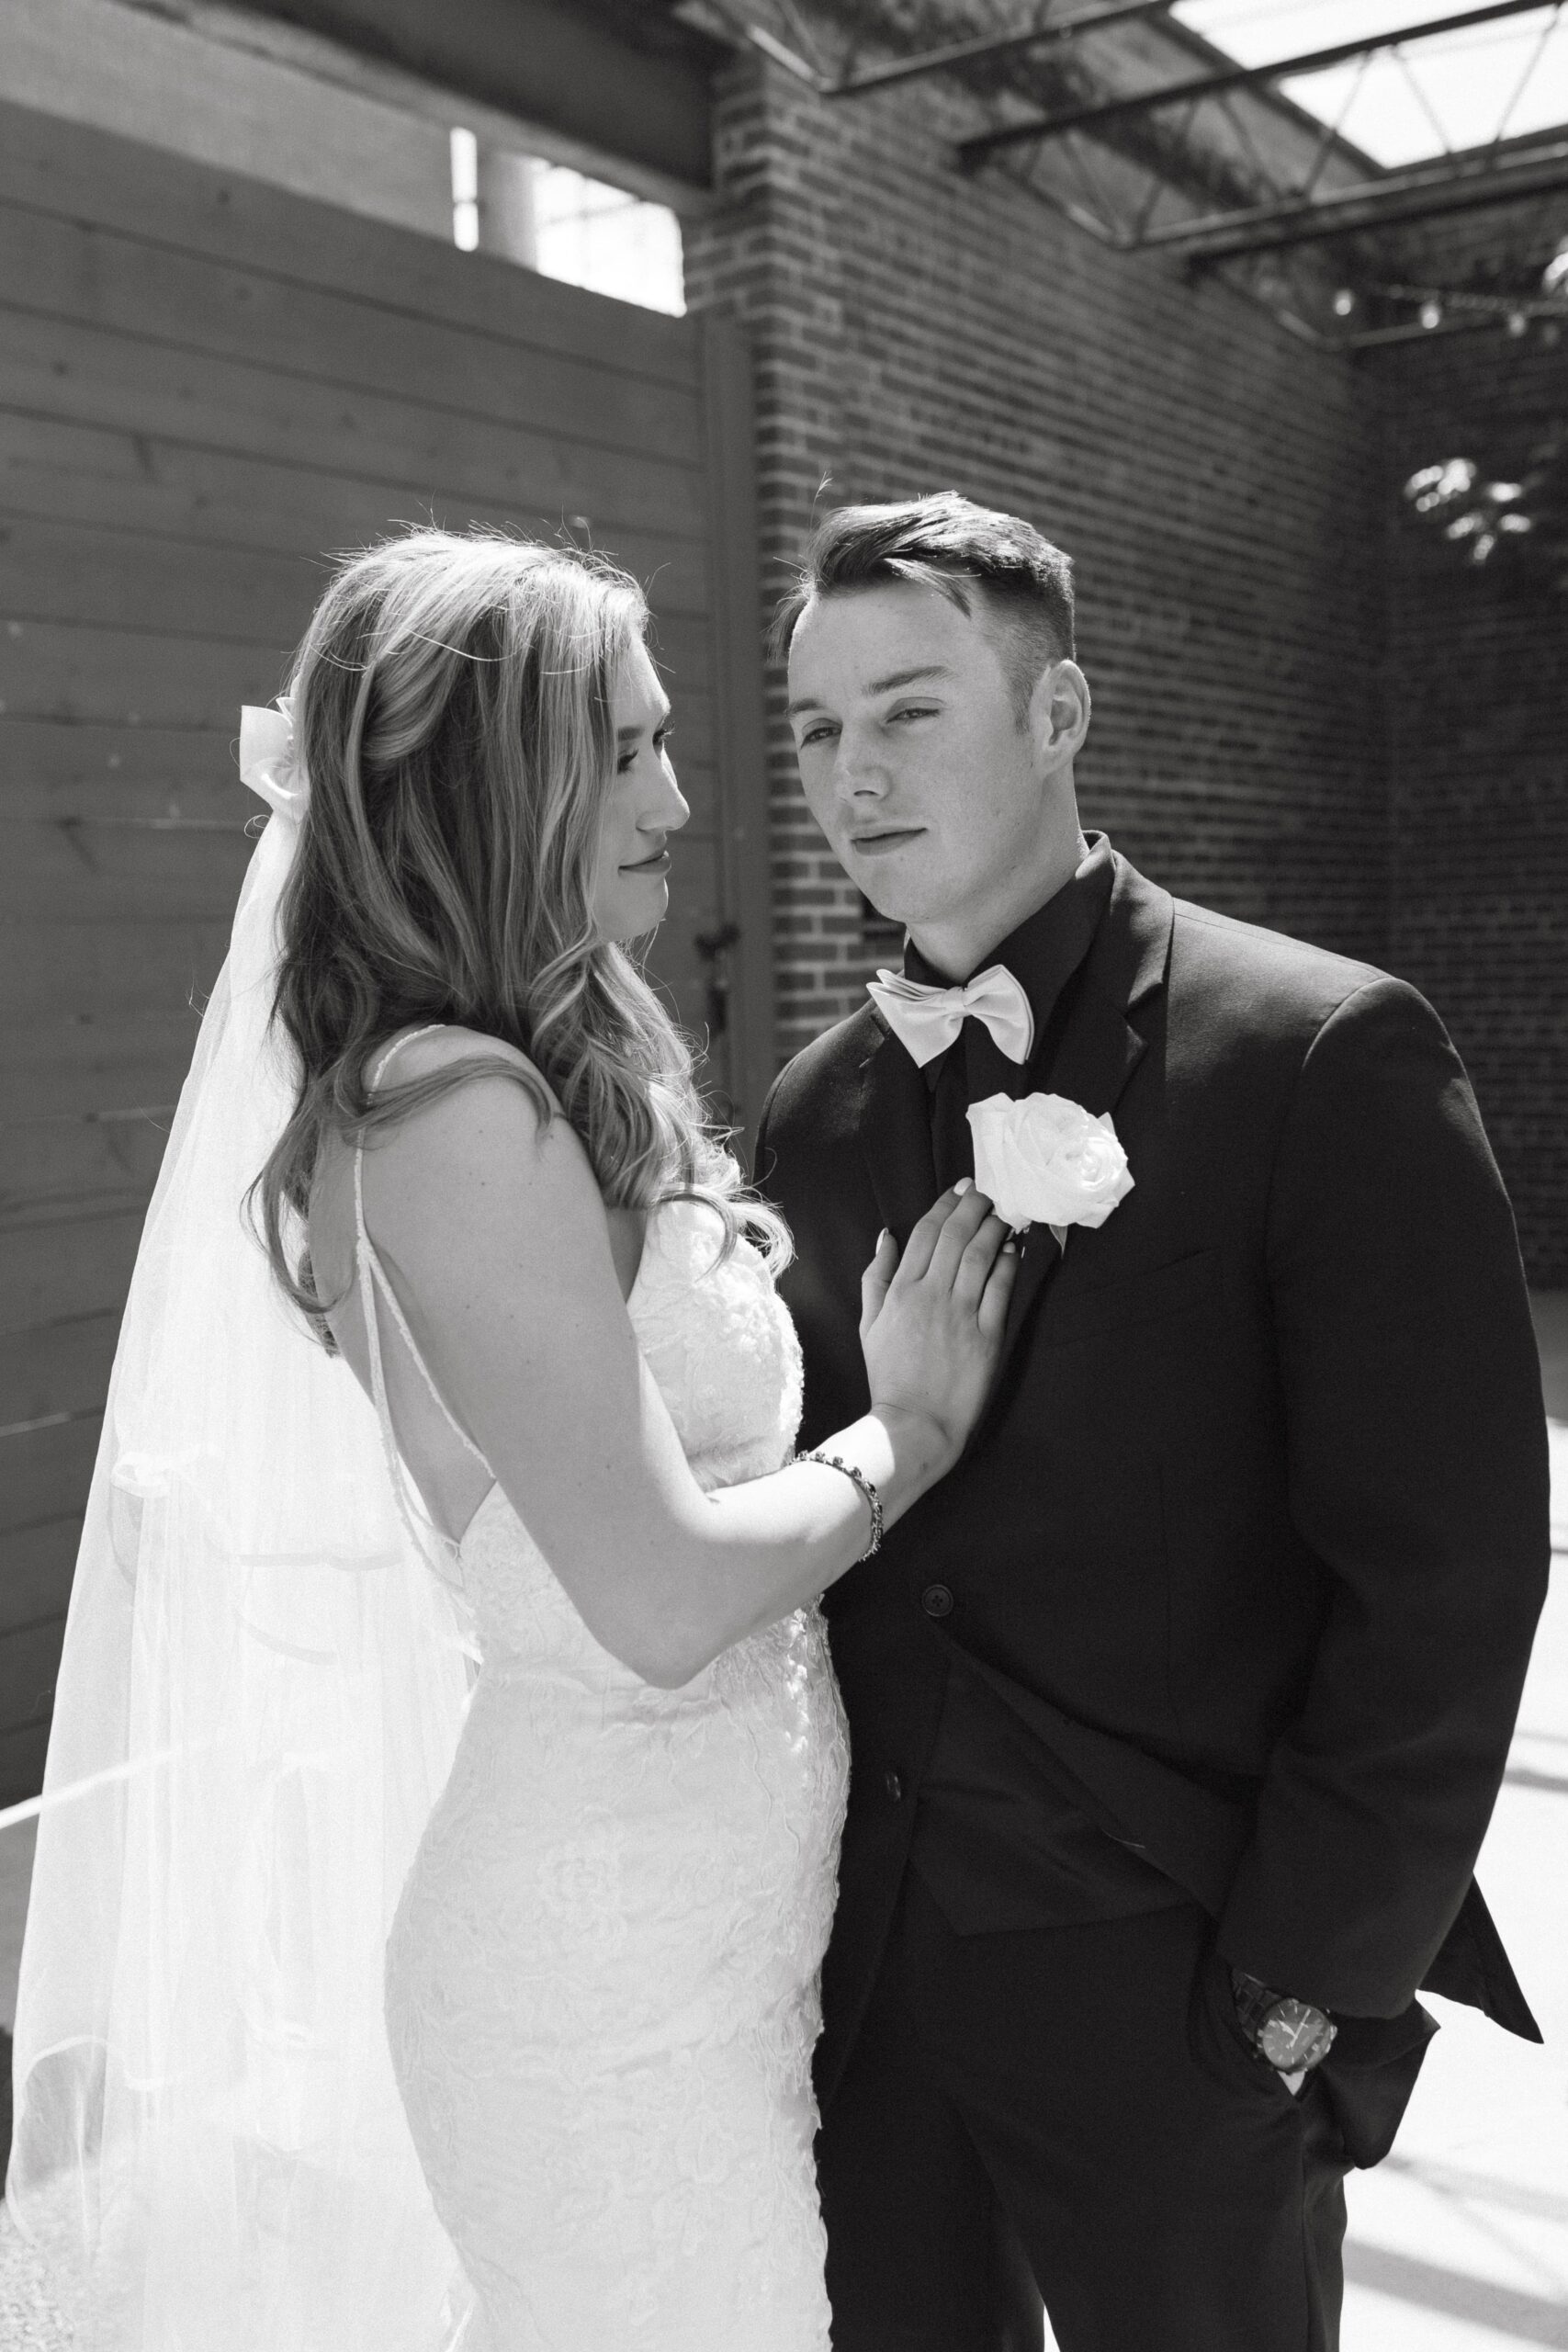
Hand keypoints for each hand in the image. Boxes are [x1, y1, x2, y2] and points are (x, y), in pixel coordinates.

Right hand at [859, 1183, 1018, 1475]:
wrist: (913, 1424)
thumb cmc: (890, 1376)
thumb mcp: (869, 1324)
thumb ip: (875, 1277)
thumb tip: (886, 1236)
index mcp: (900, 1291)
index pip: (925, 1233)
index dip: (945, 1206)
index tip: (960, 1190)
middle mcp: (930, 1296)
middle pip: (956, 1236)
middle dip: (974, 1207)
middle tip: (987, 1194)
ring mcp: (960, 1315)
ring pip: (981, 1256)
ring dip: (994, 1229)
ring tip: (1003, 1216)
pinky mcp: (987, 1336)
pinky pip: (1001, 1290)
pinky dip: (1009, 1264)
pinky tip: (1014, 1250)